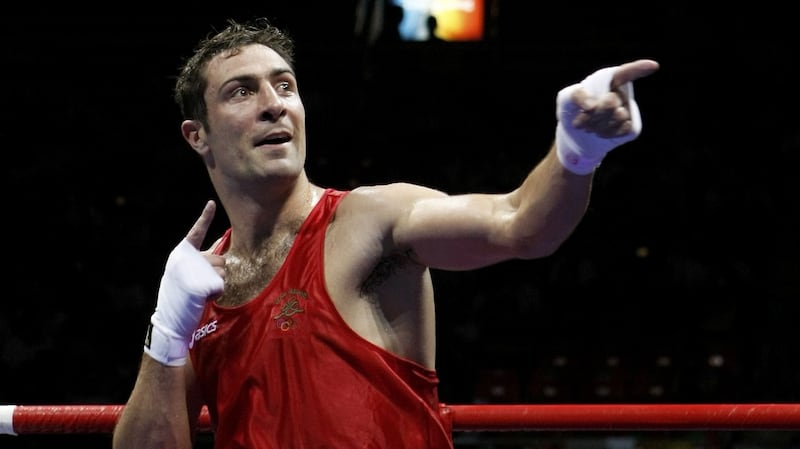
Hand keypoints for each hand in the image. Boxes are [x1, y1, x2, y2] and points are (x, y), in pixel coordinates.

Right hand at [144, 200, 224, 365]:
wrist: (169, 321)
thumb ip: (199, 261)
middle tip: (201, 286)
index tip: (212, 203)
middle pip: (220, 258)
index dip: (205, 217)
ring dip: (218, 284)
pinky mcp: (200, 284)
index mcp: (180, 254)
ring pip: (223, 271)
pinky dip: (217, 293)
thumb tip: (219, 249)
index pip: (196, 232)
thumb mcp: (185, 274)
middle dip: (218, 272)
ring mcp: (193, 270)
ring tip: (201, 293)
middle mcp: (186, 258)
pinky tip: (203, 299)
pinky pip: (221, 285)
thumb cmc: (179, 298)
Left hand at [556, 59, 659, 173]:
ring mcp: (627, 111)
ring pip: (616, 118)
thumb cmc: (573, 111)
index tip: (653, 66)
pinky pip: (621, 130)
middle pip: (611, 102)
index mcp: (609, 81)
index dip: (639, 68)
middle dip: (594, 113)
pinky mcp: (631, 127)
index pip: (625, 72)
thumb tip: (591, 105)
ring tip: (587, 125)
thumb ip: (577, 96)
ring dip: (596, 125)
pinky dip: (605, 134)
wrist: (577, 135)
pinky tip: (598, 132)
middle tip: (584, 115)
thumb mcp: (567, 98)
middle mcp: (621, 94)